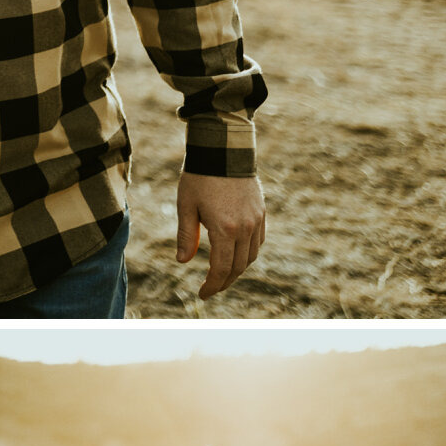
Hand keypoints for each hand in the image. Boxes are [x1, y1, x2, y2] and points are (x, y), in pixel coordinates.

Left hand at [176, 172, 266, 298]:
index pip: (221, 269)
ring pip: (251, 256)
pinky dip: (248, 254)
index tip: (203, 294)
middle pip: (238, 267)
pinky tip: (236, 255)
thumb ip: (186, 236)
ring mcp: (257, 220)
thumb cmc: (200, 177)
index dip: (212, 285)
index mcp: (225, 229)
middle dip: (224, 282)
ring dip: (237, 269)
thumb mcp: (186, 206)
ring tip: (222, 275)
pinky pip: (259, 242)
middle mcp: (245, 228)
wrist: (225, 150)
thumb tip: (183, 262)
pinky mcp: (262, 212)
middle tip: (211, 289)